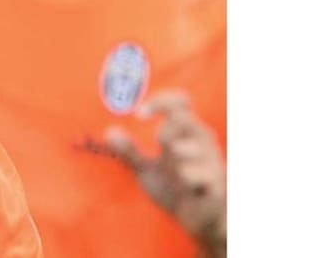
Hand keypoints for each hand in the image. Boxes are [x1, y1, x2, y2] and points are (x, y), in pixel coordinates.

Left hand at [104, 90, 225, 257]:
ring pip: (199, 144)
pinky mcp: (217, 186)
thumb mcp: (147, 171)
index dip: (160, 101)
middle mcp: (201, 144)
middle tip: (159, 143)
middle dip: (167, 128)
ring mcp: (211, 164)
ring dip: (182, 151)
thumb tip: (109, 132)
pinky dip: (192, 175)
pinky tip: (185, 181)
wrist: (199, 224)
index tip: (138, 114)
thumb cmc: (175, 192)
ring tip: (177, 168)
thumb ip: (129, 153)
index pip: (180, 103)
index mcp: (185, 136)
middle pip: (187, 119)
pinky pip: (207, 174)